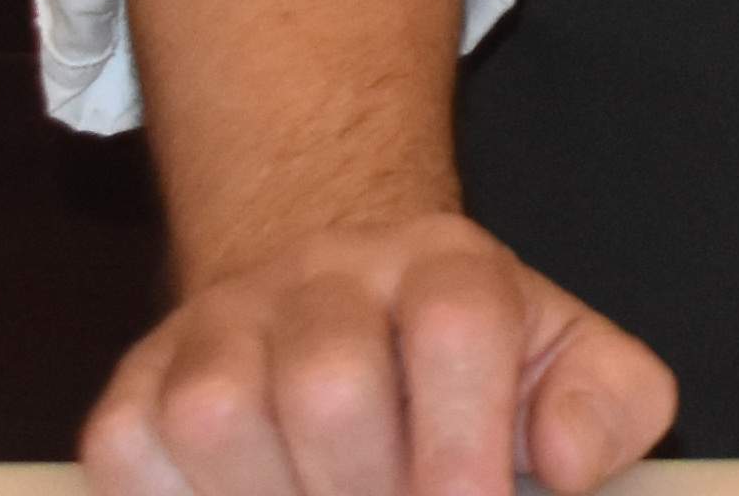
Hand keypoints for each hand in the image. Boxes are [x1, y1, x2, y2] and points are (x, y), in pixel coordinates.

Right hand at [82, 208, 676, 495]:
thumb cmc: (468, 364)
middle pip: (330, 384)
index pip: (456, 325)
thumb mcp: (569, 366)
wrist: (341, 303)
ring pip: (218, 415)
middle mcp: (327, 273)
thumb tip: (564, 463)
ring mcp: (222, 322)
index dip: (464, 446)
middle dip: (368, 493)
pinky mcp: (139, 381)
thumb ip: (607, 408)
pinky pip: (131, 448)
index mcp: (447, 264)